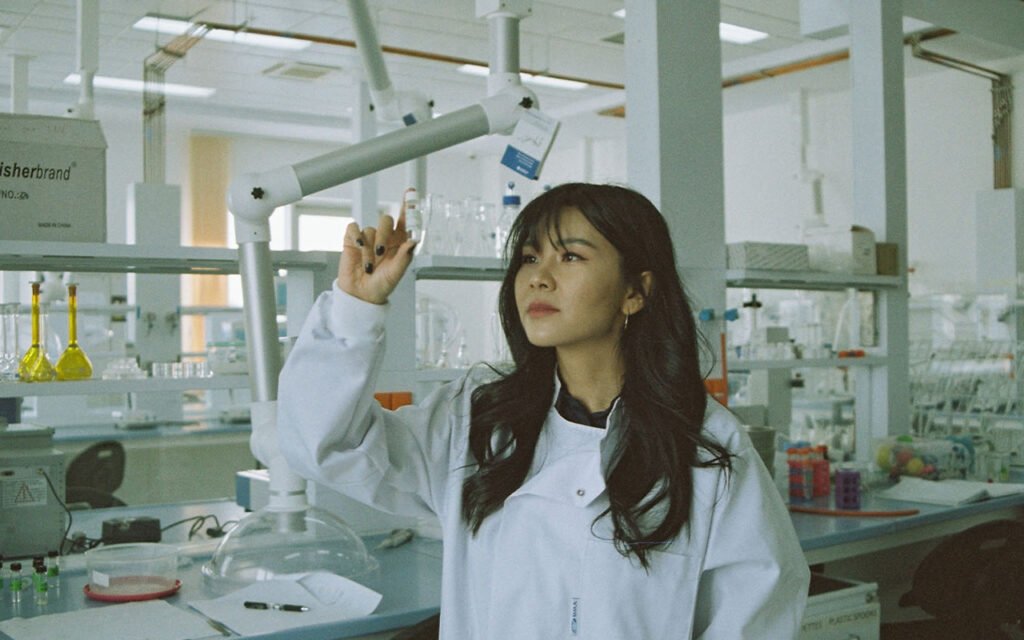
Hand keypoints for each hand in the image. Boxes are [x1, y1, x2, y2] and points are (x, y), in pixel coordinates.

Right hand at [337, 189, 417, 304]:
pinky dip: (357, 237)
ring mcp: (368, 238)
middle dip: (385, 235)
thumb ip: (405, 257)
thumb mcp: (396, 273)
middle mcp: (384, 237)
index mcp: (399, 242)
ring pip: (371, 229)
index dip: (408, 206)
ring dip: (370, 249)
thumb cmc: (381, 284)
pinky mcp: (353, 240)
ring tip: (369, 265)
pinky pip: (355, 228)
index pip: (405, 220)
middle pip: (386, 220)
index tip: (411, 192)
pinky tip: (358, 249)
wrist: (361, 294)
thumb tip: (414, 240)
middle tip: (381, 252)